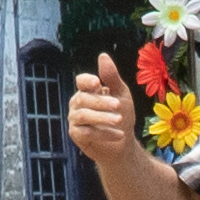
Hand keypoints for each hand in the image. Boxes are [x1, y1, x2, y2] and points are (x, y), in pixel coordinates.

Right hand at [67, 52, 141, 172]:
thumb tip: (102, 55)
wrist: (123, 143)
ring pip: (84, 115)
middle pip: (84, 98)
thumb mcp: (121, 94)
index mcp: (87, 90)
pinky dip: (104, 133)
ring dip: (103, 118)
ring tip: (119, 120)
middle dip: (102, 102)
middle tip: (119, 105)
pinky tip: (119, 134)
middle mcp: (78, 103)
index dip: (87, 81)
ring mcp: (75, 119)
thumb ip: (111, 77)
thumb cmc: (121, 115)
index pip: (81, 81)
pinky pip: (86, 132)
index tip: (98, 82)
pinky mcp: (76, 135)